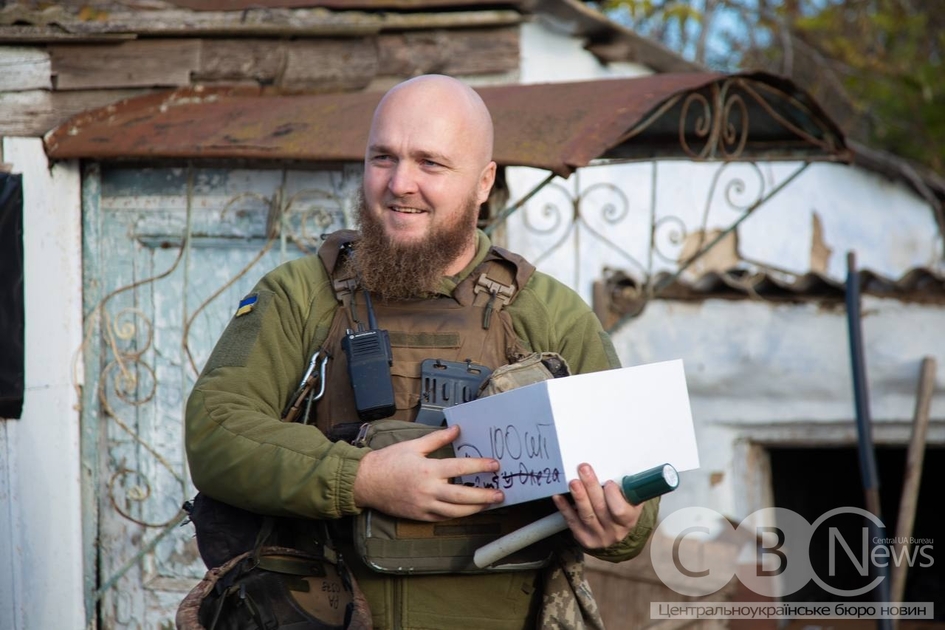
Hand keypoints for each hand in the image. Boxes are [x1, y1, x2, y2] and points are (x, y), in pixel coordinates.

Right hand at [353, 424, 504, 520]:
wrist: (366, 482)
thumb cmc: (388, 461)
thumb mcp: (413, 445)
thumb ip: (438, 439)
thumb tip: (456, 429)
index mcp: (428, 470)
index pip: (460, 468)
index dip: (480, 466)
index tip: (495, 465)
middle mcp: (428, 490)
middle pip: (463, 496)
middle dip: (484, 496)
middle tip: (500, 494)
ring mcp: (424, 506)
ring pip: (455, 511)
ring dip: (474, 509)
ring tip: (488, 504)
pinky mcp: (419, 516)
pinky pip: (443, 518)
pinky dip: (457, 515)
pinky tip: (467, 510)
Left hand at [552, 463, 642, 548]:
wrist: (616, 531)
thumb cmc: (623, 507)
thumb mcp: (631, 499)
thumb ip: (625, 487)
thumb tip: (612, 467)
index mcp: (629, 520)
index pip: (620, 510)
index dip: (613, 496)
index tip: (609, 482)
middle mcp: (614, 532)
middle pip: (600, 508)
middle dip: (591, 487)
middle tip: (583, 469)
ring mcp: (598, 536)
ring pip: (586, 515)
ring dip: (578, 496)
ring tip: (572, 482)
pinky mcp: (583, 538)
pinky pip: (572, 522)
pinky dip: (564, 508)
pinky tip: (559, 496)